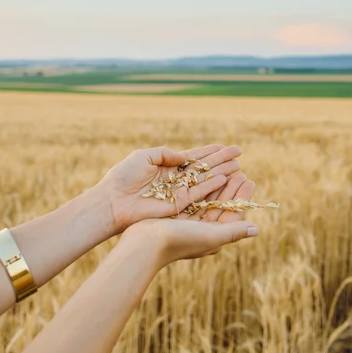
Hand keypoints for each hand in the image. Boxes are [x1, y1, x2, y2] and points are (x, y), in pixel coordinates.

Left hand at [96, 144, 241, 232]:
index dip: (209, 152)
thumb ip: (165, 153)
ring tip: (238, 165)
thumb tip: (185, 156)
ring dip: (221, 173)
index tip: (225, 146)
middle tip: (239, 153)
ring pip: (205, 181)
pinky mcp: (177, 206)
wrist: (112, 201)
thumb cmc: (122, 177)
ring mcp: (178, 193)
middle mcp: (176, 180)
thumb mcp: (143, 156)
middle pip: (203, 169)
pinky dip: (211, 186)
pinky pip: (198, 194)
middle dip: (221, 161)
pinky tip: (225, 178)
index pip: (193, 158)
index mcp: (167, 167)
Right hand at [123, 172, 257, 266]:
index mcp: (214, 238)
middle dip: (232, 188)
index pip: (232, 214)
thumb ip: (233, 231)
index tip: (249, 180)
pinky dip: (202, 186)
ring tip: (227, 169)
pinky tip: (205, 175)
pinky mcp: (177, 216)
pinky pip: (194, 199)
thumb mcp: (210, 235)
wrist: (145, 244)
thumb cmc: (178, 241)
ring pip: (209, 200)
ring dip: (219, 185)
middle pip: (222, 206)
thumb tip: (257, 229)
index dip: (241, 197)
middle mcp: (203, 231)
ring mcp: (190, 223)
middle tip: (241, 170)